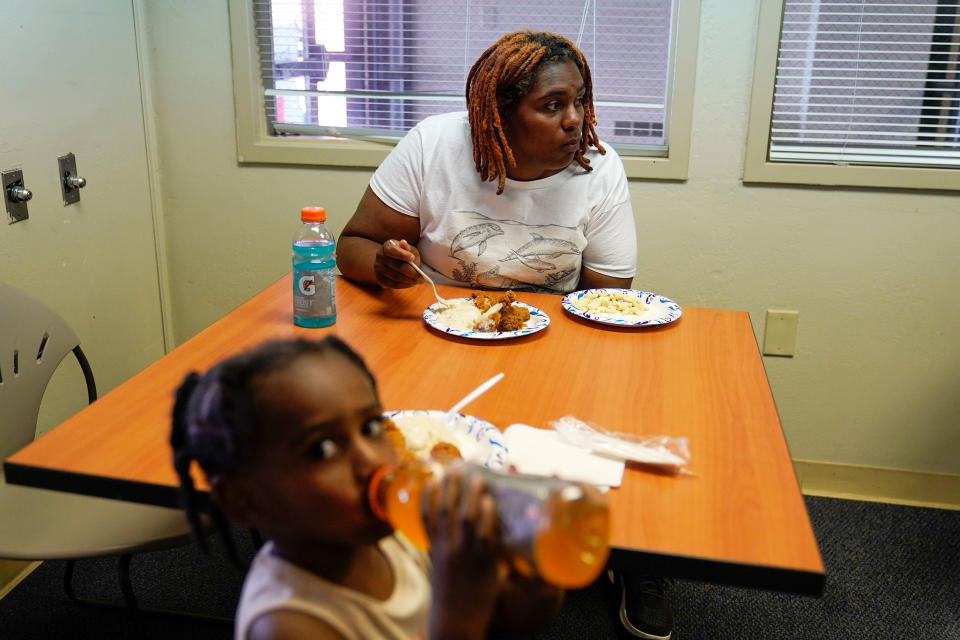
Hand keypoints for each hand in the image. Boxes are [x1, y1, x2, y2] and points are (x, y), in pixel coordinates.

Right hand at [373, 239, 422, 288]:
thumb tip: (403, 242)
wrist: (393, 261)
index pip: (392, 250)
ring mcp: (378, 267)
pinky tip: (411, 284)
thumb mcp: (409, 249)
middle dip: (412, 273)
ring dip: (409, 281)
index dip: (403, 254)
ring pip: (396, 277)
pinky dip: (404, 285)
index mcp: (387, 246)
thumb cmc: (405, 254)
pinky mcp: (379, 278)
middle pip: (397, 266)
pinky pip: (392, 284)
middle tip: (422, 278)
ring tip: (418, 281)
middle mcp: (380, 256)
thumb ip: (408, 248)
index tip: (412, 258)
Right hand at [422, 468, 502, 639]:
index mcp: (434, 549)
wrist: (456, 623)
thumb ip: (443, 548)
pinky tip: (491, 502)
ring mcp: (464, 555)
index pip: (425, 516)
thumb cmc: (449, 595)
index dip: (428, 494)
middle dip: (451, 487)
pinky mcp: (483, 564)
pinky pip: (486, 536)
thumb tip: (446, 529)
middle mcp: (446, 549)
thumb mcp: (439, 568)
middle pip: (445, 510)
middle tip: (458, 468)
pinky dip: (487, 517)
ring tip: (478, 477)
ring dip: (471, 495)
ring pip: (466, 518)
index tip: (432, 477)